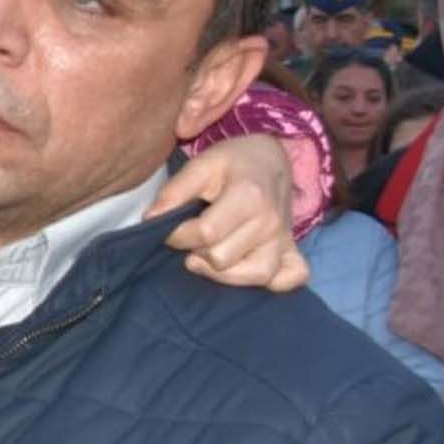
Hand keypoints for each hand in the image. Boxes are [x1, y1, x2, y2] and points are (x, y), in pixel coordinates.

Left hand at [156, 136, 309, 292]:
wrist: (269, 160)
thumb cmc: (232, 162)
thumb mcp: (200, 164)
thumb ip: (173, 192)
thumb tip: (149, 221)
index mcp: (249, 197)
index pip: (205, 234)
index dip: (178, 236)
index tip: (170, 229)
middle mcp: (271, 222)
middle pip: (224, 259)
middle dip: (198, 253)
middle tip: (192, 239)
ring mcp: (284, 239)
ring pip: (256, 276)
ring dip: (225, 274)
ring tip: (208, 258)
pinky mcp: (293, 250)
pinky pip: (291, 278)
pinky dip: (273, 283)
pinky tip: (246, 271)